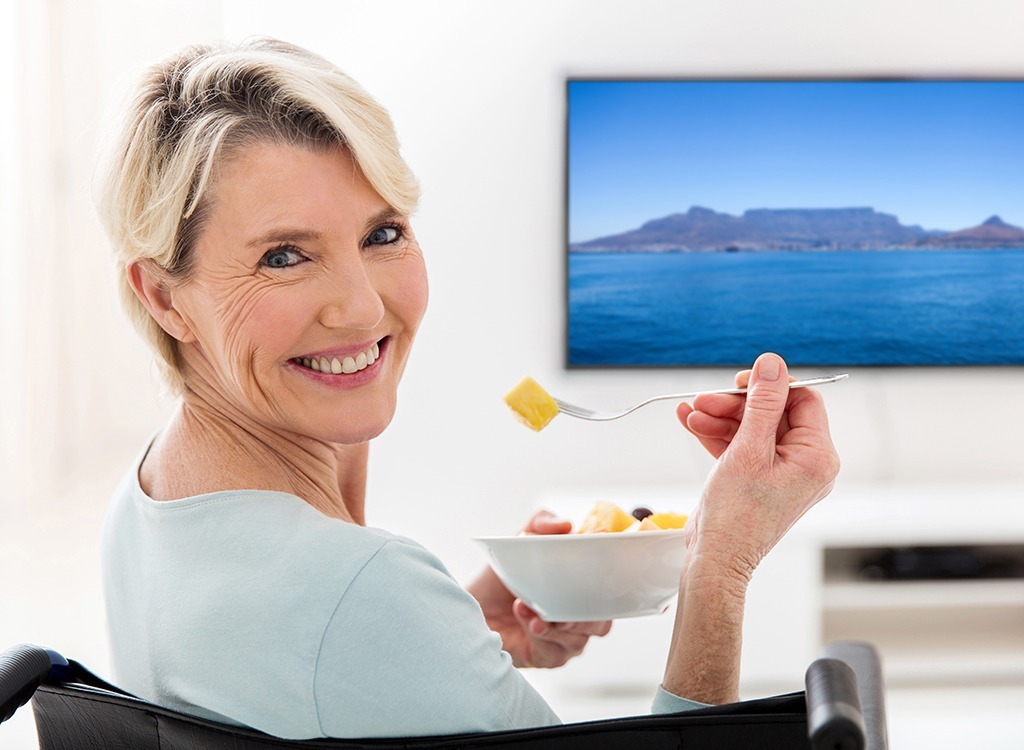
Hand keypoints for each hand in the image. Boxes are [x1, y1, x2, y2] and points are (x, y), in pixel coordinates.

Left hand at [467, 510, 611, 667]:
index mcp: (581, 589)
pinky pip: (557, 653)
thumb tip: (566, 525)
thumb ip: (542, 523)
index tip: (594, 571)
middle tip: (561, 606)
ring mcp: (565, 639)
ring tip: (528, 608)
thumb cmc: (500, 577)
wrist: (472, 606)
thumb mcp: (521, 541)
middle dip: (584, 616)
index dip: (610, 585)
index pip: (611, 593)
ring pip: (579, 640)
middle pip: (602, 623)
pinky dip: (542, 636)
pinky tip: (528, 622)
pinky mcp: (549, 657)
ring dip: (554, 624)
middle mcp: (578, 616)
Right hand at [676, 352, 839, 580]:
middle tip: (705, 398)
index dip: (771, 385)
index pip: (803, 401)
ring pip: (754, 429)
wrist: (716, 558)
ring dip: (720, 418)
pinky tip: (691, 422)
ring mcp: (783, 473)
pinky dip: (719, 435)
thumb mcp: (748, 448)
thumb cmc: (736, 514)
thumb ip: (762, 403)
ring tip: (691, 412)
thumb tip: (772, 365)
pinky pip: (743, 447)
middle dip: (735, 405)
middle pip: (774, 414)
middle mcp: (807, 465)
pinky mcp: (760, 480)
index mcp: (817, 457)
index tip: (741, 380)